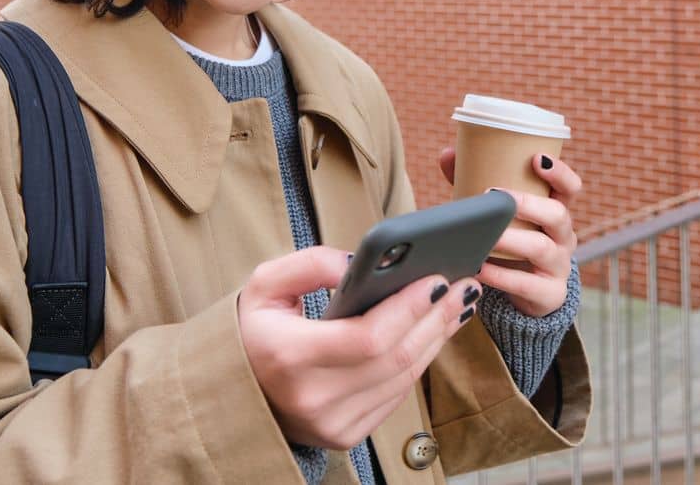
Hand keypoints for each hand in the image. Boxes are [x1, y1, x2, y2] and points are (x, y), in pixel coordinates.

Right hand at [237, 245, 480, 450]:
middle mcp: (313, 398)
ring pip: (403, 379)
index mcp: (289, 357)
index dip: (409, 308)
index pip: (368, 337)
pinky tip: (431, 334)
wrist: (234, 390)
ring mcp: (331, 423)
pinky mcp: (345, 436)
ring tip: (456, 305)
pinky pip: (395, 396)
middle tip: (465, 285)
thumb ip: (309, 264)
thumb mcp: (264, 284)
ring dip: (436, 339)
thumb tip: (358, 265)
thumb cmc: (254, 330)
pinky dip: (417, 362)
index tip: (439, 278)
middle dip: (436, 318)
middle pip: (396, 358)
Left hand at [438, 147, 582, 317]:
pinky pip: (528, 285)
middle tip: (494, 194)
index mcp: (556, 212)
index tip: (537, 158)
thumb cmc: (513, 243)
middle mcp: (564, 237)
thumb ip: (476, 183)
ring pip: (542, 248)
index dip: (560, 172)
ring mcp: (559, 266)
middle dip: (527, 204)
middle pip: (557, 214)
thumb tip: (448, 154)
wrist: (528, 296)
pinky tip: (480, 269)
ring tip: (485, 236)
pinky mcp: (550, 294)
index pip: (570, 188)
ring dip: (511, 239)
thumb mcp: (502, 216)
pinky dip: (502, 277)